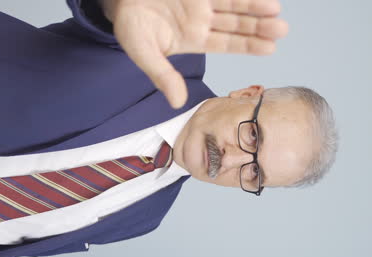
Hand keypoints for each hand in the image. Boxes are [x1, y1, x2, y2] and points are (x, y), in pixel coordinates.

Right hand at [100, 0, 288, 107]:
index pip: (226, 44)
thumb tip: (177, 103)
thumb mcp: (143, 53)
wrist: (120, 1)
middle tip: (281, 30)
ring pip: (234, 5)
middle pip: (236, 25)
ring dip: (254, 8)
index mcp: (193, 39)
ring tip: (276, 10)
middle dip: (258, 27)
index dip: (247, 46)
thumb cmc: (130, 26)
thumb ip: (162, 75)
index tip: (269, 48)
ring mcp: (200, 1)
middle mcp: (201, 21)